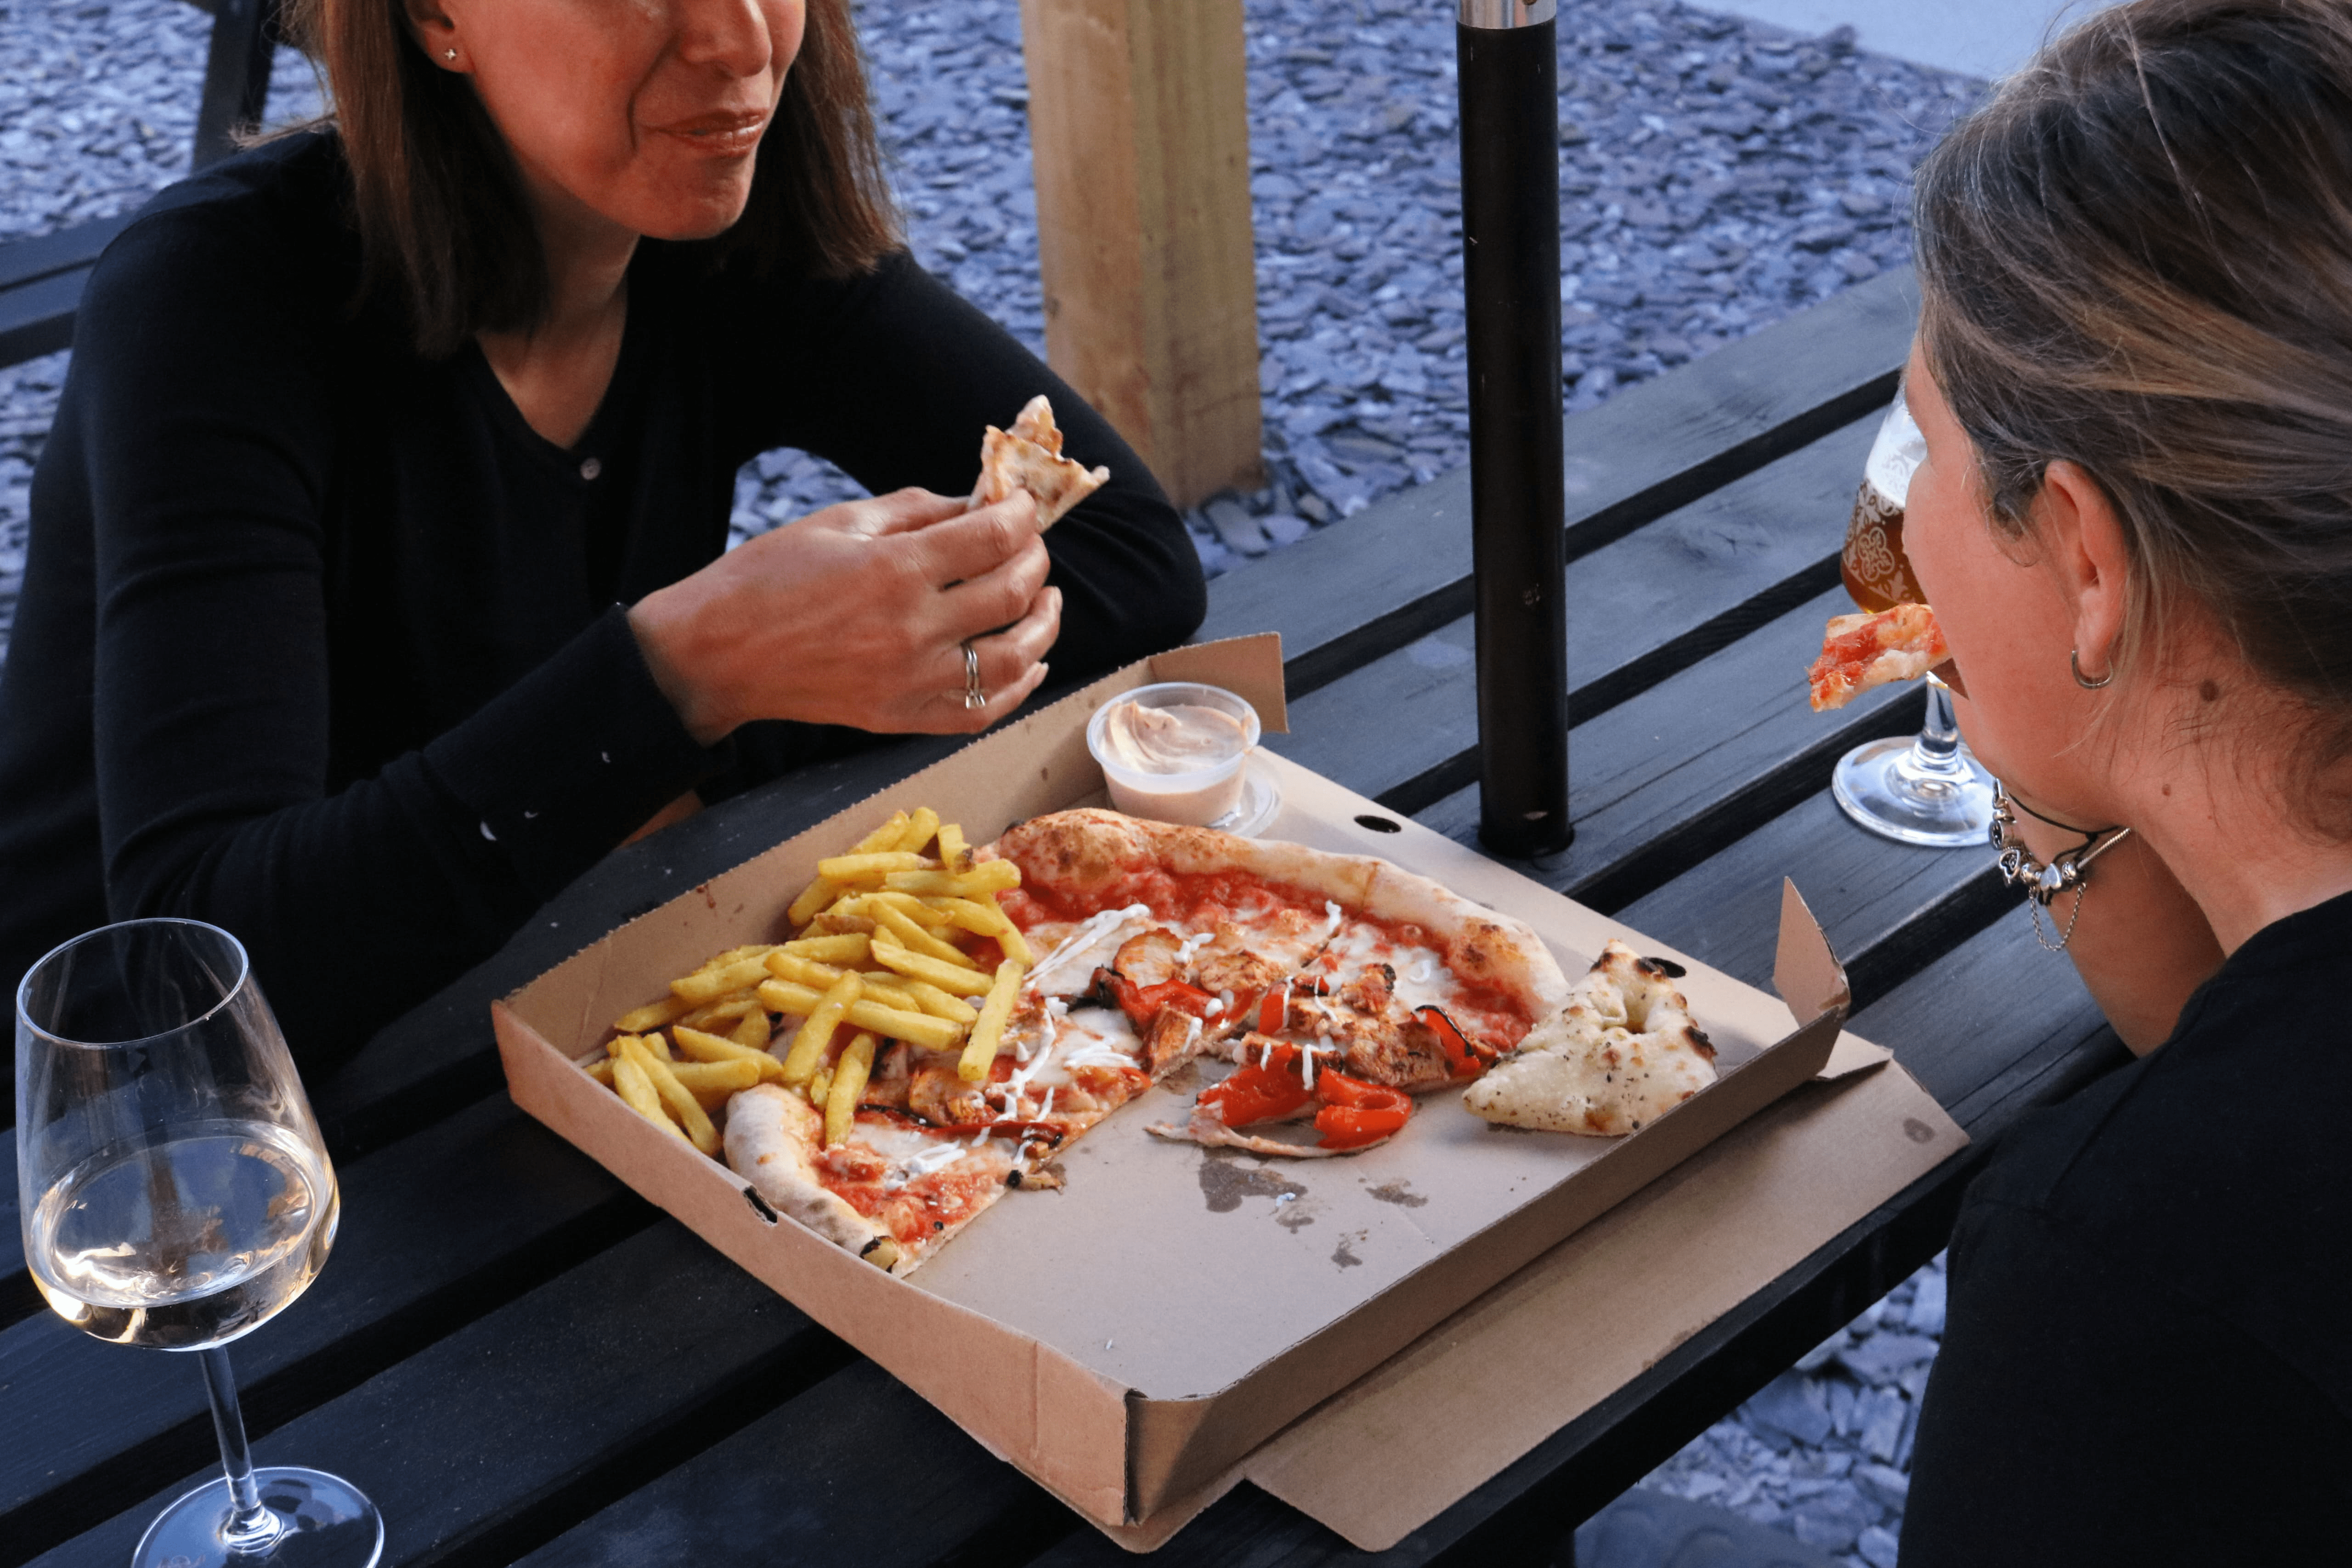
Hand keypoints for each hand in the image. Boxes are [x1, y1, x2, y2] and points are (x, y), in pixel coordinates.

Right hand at [628, 488, 1060, 743]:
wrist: (715, 654)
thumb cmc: (768, 577)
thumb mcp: (840, 522)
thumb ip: (917, 511)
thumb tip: (976, 502)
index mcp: (895, 570)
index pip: (993, 537)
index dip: (1021, 515)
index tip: (1024, 505)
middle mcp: (912, 629)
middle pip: (1013, 592)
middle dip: (1035, 561)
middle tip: (1031, 547)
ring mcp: (911, 681)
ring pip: (1014, 659)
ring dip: (1044, 626)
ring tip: (1045, 601)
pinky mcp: (901, 717)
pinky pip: (981, 712)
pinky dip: (1019, 688)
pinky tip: (1032, 663)